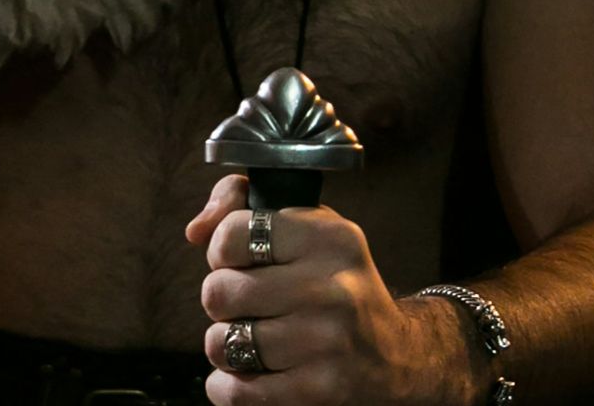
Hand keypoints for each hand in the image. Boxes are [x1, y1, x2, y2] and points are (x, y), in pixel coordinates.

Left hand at [183, 174, 449, 405]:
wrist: (397, 357)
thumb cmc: (334, 285)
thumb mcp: (305, 230)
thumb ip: (240, 207)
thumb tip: (196, 230)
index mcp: (329, 237)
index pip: (231, 234)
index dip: (222, 252)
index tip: (242, 263)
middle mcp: (333, 287)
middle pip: (218, 292)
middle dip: (222, 302)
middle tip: (249, 306)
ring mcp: (327, 343)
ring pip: (221, 344)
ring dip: (225, 346)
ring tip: (253, 339)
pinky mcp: (319, 391)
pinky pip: (235, 391)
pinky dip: (228, 386)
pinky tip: (250, 374)